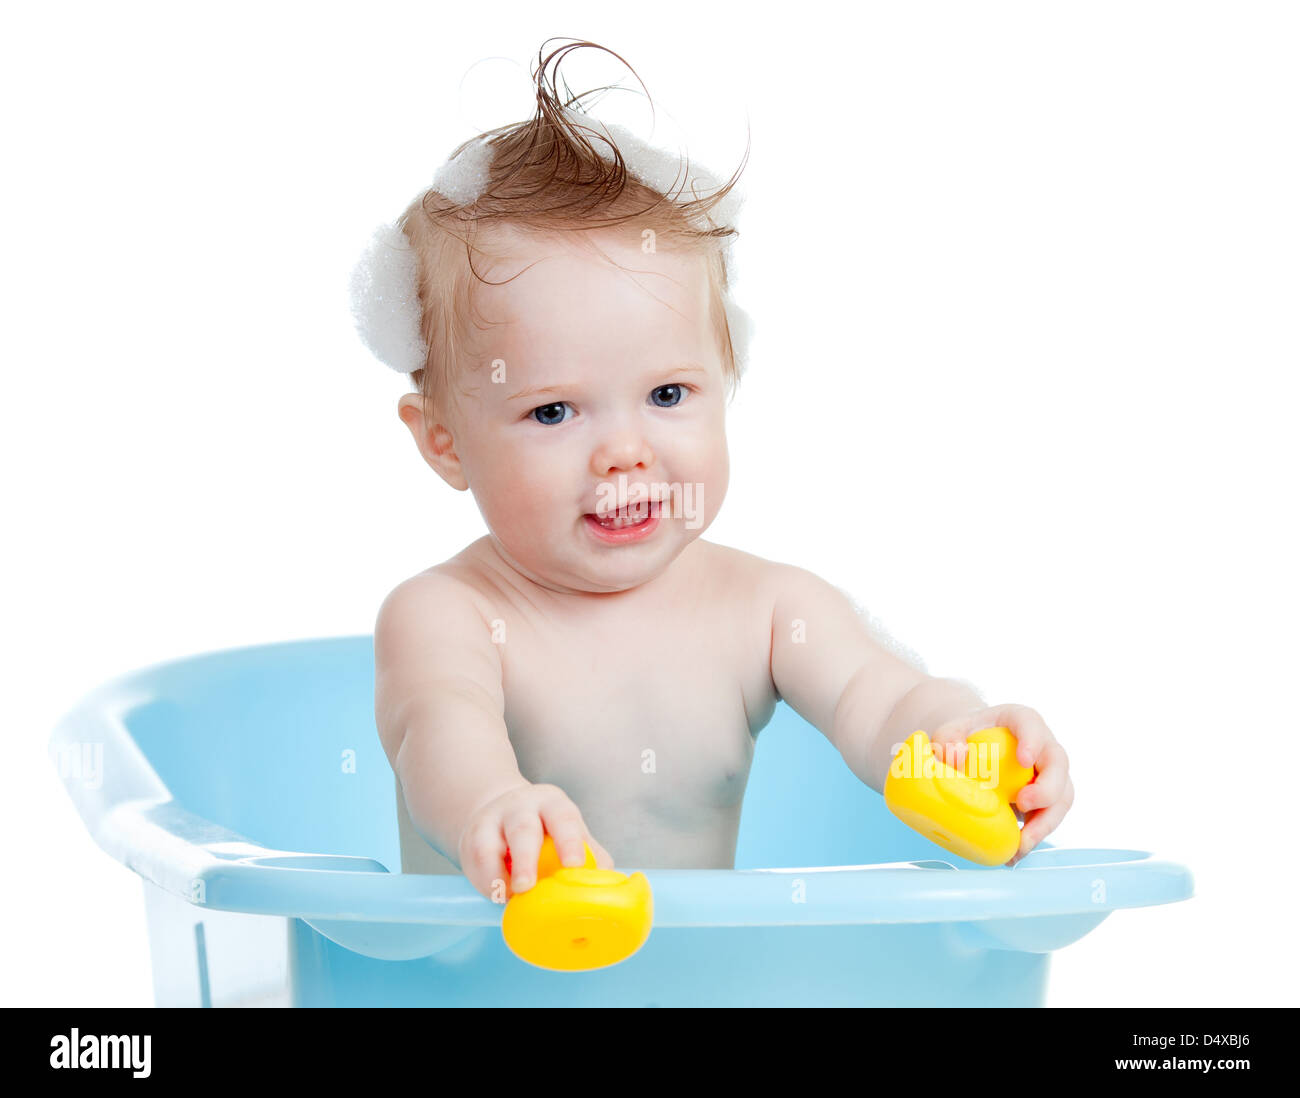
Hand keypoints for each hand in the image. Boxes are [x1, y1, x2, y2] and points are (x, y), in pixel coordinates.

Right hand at [457, 782, 614, 901]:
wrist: (497, 809)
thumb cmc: (543, 829)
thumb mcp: (567, 831)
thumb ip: (589, 853)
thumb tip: (607, 881)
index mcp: (553, 805)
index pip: (564, 819)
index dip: (570, 842)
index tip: (574, 865)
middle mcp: (522, 807)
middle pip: (524, 829)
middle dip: (526, 859)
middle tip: (528, 886)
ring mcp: (493, 820)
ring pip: (491, 845)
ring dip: (498, 875)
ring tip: (507, 896)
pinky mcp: (472, 837)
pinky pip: (477, 861)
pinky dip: (486, 881)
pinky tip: (496, 894)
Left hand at [927, 704, 1072, 866]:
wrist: (972, 752)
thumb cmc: (964, 737)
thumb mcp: (950, 732)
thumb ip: (948, 738)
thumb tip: (958, 757)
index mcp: (1020, 721)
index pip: (1031, 723)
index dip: (1033, 741)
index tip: (1024, 759)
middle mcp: (1041, 747)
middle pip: (1058, 764)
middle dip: (1047, 788)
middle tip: (1023, 804)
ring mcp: (1047, 774)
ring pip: (1062, 796)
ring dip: (1046, 822)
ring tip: (1022, 843)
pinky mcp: (1045, 800)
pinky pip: (1048, 818)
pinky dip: (1034, 836)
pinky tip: (1015, 853)